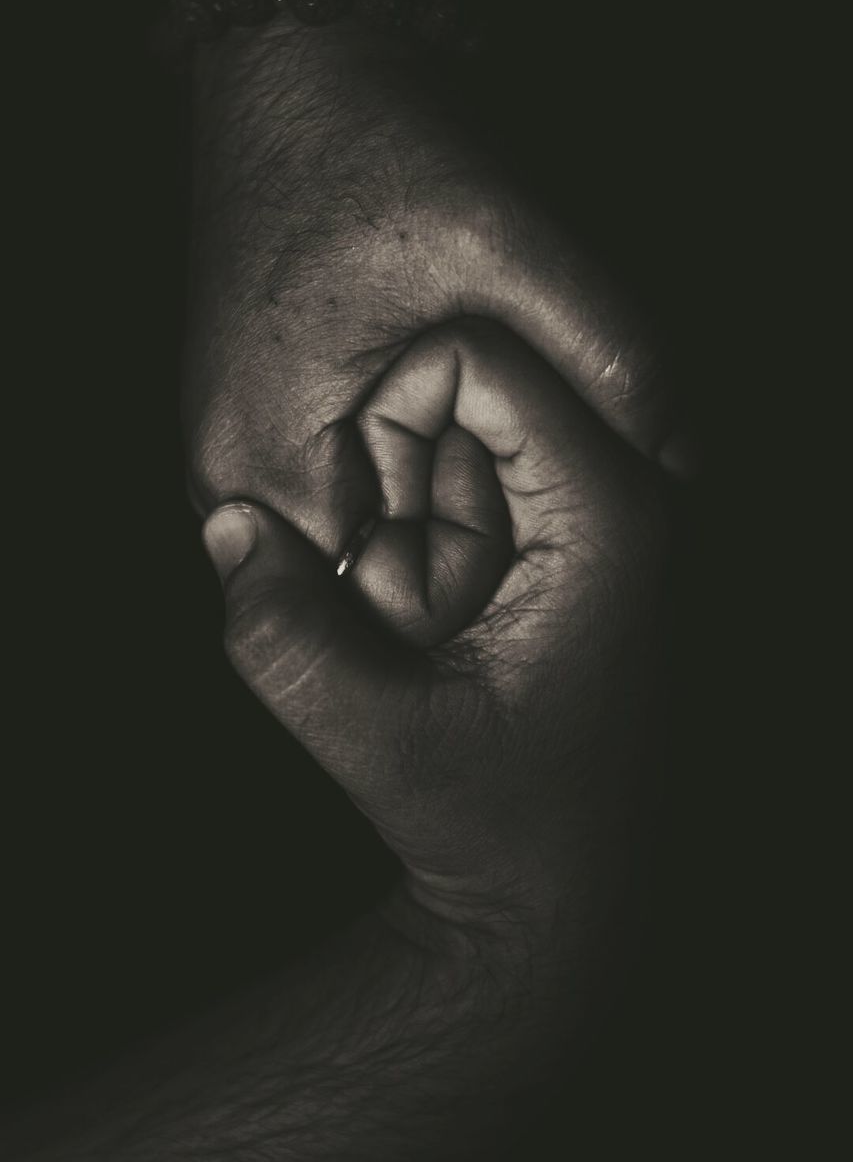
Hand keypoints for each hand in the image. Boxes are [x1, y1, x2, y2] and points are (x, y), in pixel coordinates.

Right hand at [185, 6, 687, 576]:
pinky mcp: (260, 420)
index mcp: (269, 456)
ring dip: (435, 512)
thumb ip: (603, 344)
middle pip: (373, 581)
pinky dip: (406, 478)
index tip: (542, 511)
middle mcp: (230, 475)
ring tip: (489, 447)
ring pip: (363, 539)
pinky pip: (345, 493)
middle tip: (529, 479)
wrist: (299, 72)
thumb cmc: (373, 147)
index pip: (390, 599)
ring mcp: (236, 450)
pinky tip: (449, 425)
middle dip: (462, 545)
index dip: (485, 570)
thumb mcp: (506, 236)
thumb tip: (679, 450)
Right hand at [202, 318, 665, 975]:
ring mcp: (625, 514)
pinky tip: (452, 605)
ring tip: (439, 610)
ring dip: (430, 499)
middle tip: (412, 588)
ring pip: (484, 427)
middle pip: (484, 381)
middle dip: (412, 465)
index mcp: (609, 516)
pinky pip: (498, 471)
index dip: (394, 412)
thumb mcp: (374, 742)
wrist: (564, 887)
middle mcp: (638, 494)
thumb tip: (230, 519)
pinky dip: (449, 516)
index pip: (478, 354)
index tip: (377, 524)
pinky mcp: (599, 539)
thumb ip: (283, 638)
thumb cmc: (494, 823)